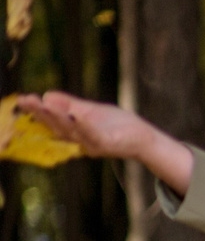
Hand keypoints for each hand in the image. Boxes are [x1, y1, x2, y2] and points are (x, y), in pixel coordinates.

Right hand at [21, 92, 192, 192]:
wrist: (145, 138)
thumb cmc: (118, 125)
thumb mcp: (90, 111)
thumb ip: (70, 105)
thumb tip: (46, 95)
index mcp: (75, 132)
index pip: (52, 122)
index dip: (37, 112)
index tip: (23, 99)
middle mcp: (80, 141)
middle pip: (57, 127)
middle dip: (41, 113)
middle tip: (26, 100)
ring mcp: (93, 145)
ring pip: (72, 131)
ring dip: (58, 118)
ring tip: (44, 105)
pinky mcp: (108, 145)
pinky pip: (94, 136)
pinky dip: (85, 126)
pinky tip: (77, 115)